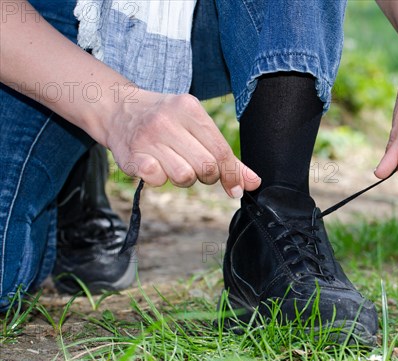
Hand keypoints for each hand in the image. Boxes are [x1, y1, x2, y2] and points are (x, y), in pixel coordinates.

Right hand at [104, 89, 260, 197]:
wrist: (117, 109)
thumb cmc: (166, 120)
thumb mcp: (197, 125)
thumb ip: (226, 156)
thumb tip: (254, 183)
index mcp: (189, 108)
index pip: (221, 150)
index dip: (232, 175)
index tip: (236, 190)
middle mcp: (167, 121)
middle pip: (205, 167)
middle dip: (207, 176)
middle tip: (197, 168)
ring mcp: (147, 138)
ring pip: (184, 177)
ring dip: (184, 178)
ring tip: (174, 163)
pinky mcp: (131, 156)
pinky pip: (158, 181)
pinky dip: (161, 179)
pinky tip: (156, 166)